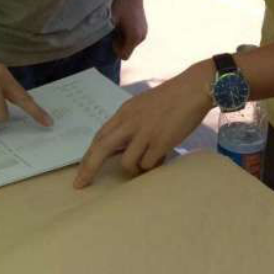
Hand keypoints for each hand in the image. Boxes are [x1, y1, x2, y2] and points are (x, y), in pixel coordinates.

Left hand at [75, 61, 213, 188]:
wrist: (193, 88)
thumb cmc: (171, 98)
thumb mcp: (142, 107)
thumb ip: (130, 124)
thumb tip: (122, 147)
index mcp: (124, 113)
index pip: (99, 137)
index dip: (87, 156)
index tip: (80, 173)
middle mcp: (130, 122)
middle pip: (101, 149)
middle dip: (88, 169)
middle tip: (81, 184)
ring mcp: (144, 132)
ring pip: (126, 162)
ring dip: (134, 169)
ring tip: (148, 163)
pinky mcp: (160, 142)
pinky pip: (147, 164)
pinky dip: (153, 165)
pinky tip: (162, 158)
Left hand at [112, 0, 147, 59]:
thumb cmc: (121, 4)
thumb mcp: (110, 20)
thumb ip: (106, 34)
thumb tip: (99, 44)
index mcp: (134, 37)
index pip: (124, 55)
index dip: (116, 49)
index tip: (113, 36)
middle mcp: (142, 37)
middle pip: (127, 49)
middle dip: (119, 43)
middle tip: (114, 28)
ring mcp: (144, 32)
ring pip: (130, 43)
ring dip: (123, 38)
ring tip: (119, 24)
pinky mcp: (144, 27)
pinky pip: (134, 37)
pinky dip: (128, 33)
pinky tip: (125, 22)